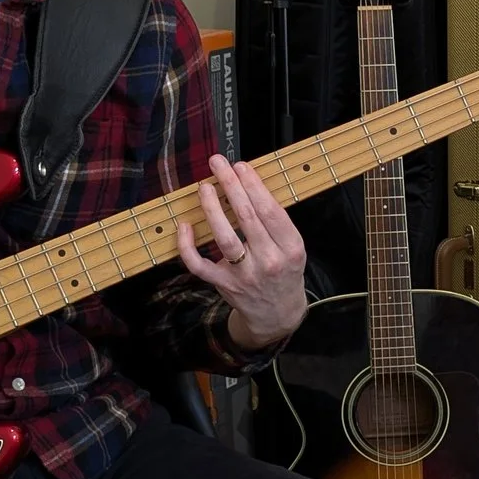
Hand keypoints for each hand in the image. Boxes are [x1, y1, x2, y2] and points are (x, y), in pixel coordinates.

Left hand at [173, 156, 307, 352]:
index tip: (240, 166)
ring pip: (224, 238)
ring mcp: (245, 275)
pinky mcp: (224, 284)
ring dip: (212, 209)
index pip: (270, 211)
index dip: (253, 186)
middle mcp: (269, 261)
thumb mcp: (293, 248)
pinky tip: (185, 226)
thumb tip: (247, 185)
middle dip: (231, 185)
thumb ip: (275, 223)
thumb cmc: (284, 272)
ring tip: (204, 187)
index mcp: (291, 248)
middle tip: (219, 164)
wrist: (278, 314)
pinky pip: (200, 264)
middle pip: (247, 218)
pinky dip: (187, 246)